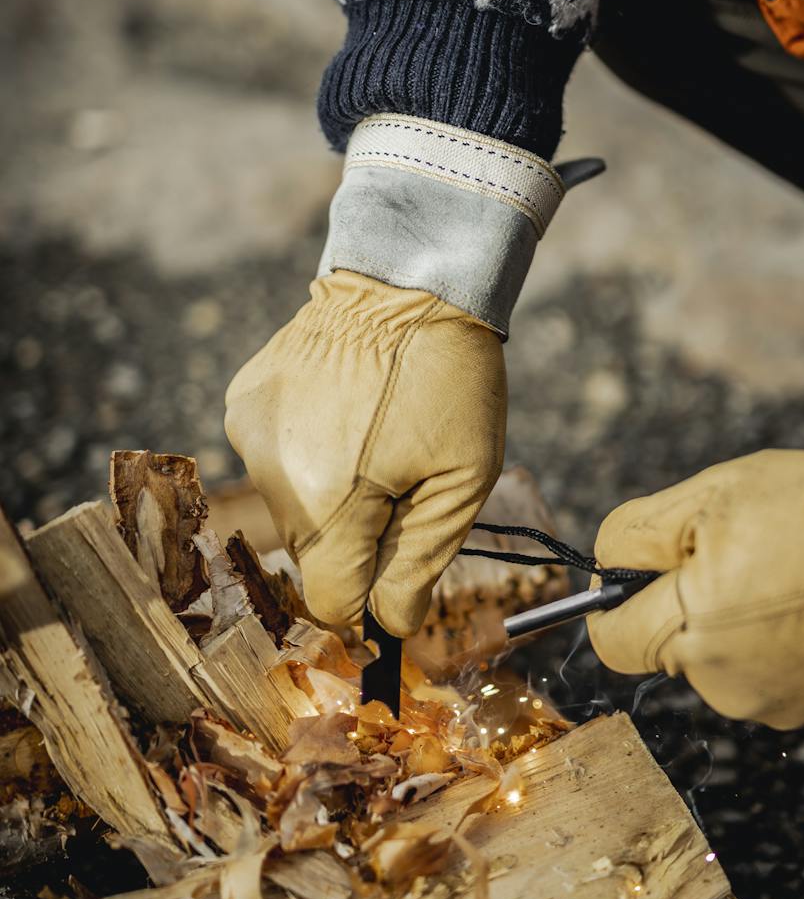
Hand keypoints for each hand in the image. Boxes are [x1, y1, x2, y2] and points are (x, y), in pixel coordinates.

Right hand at [225, 270, 505, 636]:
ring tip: (377, 433)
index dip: (371, 600)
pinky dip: (309, 450)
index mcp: (327, 500)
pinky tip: (345, 407)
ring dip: (333, 493)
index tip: (400, 571)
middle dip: (360, 537)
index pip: (332, 601)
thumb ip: (423, 561)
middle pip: (314, 553)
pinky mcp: (243, 400)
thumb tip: (393, 625)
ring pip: (294, 504)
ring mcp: (249, 431)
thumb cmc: (451, 377)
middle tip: (406, 479)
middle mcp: (270, 470)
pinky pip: (276, 455)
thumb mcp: (464, 479)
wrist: (410, 273)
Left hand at [588, 450, 803, 728]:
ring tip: (781, 575)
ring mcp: (762, 701)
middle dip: (681, 600)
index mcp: (687, 626)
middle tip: (733, 553)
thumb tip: (603, 565)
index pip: (609, 640)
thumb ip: (639, 533)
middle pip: (663, 644)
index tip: (645, 566)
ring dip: (726, 620)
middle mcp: (717, 680)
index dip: (615, 599)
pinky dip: (769, 642)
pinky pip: (757, 672)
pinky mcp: (803, 709)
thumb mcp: (714, 495)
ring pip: (711, 658)